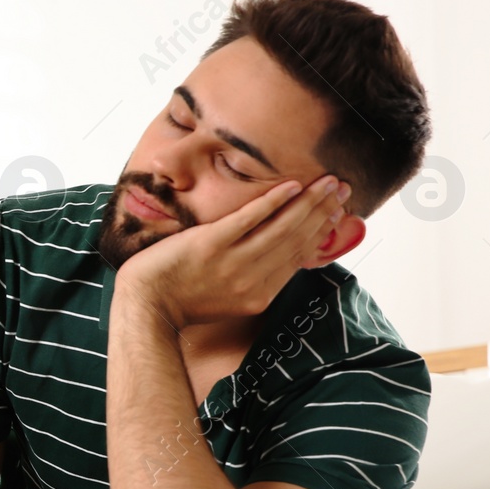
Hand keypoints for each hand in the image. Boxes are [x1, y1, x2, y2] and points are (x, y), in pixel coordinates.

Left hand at [115, 174, 351, 330]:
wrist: (146, 306)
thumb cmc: (184, 300)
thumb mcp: (230, 300)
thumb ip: (256, 281)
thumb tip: (282, 259)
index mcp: (259, 296)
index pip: (299, 257)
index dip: (322, 232)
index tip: (338, 212)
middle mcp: (251, 280)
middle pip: (297, 239)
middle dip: (324, 211)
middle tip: (343, 188)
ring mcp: (231, 262)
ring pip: (281, 228)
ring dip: (308, 202)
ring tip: (328, 182)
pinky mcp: (210, 244)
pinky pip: (248, 219)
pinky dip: (272, 201)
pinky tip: (291, 185)